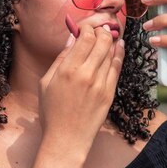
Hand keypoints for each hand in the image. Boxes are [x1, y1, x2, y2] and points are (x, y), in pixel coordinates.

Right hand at [38, 24, 124, 157]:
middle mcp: (86, 74)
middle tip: (99, 29)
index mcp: (67, 70)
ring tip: (110, 34)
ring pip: (111, 53)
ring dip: (111, 40)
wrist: (66, 139)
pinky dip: (119, 54)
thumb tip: (71, 39)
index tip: (85, 28)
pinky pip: (117, 68)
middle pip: (102, 42)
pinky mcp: (110, 93)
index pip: (85, 38)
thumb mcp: (46, 82)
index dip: (87, 28)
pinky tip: (119, 47)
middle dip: (102, 31)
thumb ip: (60, 59)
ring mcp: (101, 84)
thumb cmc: (51, 111)